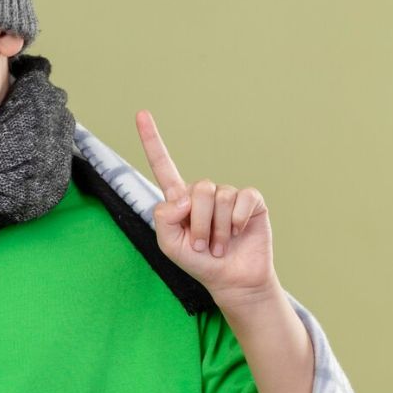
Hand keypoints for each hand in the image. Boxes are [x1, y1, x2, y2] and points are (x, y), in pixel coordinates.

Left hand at [135, 110, 276, 305]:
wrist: (231, 279)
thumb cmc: (198, 262)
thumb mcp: (170, 245)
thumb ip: (164, 218)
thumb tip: (183, 196)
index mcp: (179, 199)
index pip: (163, 165)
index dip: (152, 140)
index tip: (140, 114)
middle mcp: (203, 192)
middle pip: (198, 188)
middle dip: (200, 224)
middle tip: (203, 246)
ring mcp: (228, 195)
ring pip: (220, 197)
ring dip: (218, 229)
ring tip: (220, 246)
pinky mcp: (251, 201)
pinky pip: (243, 199)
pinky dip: (238, 221)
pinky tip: (238, 232)